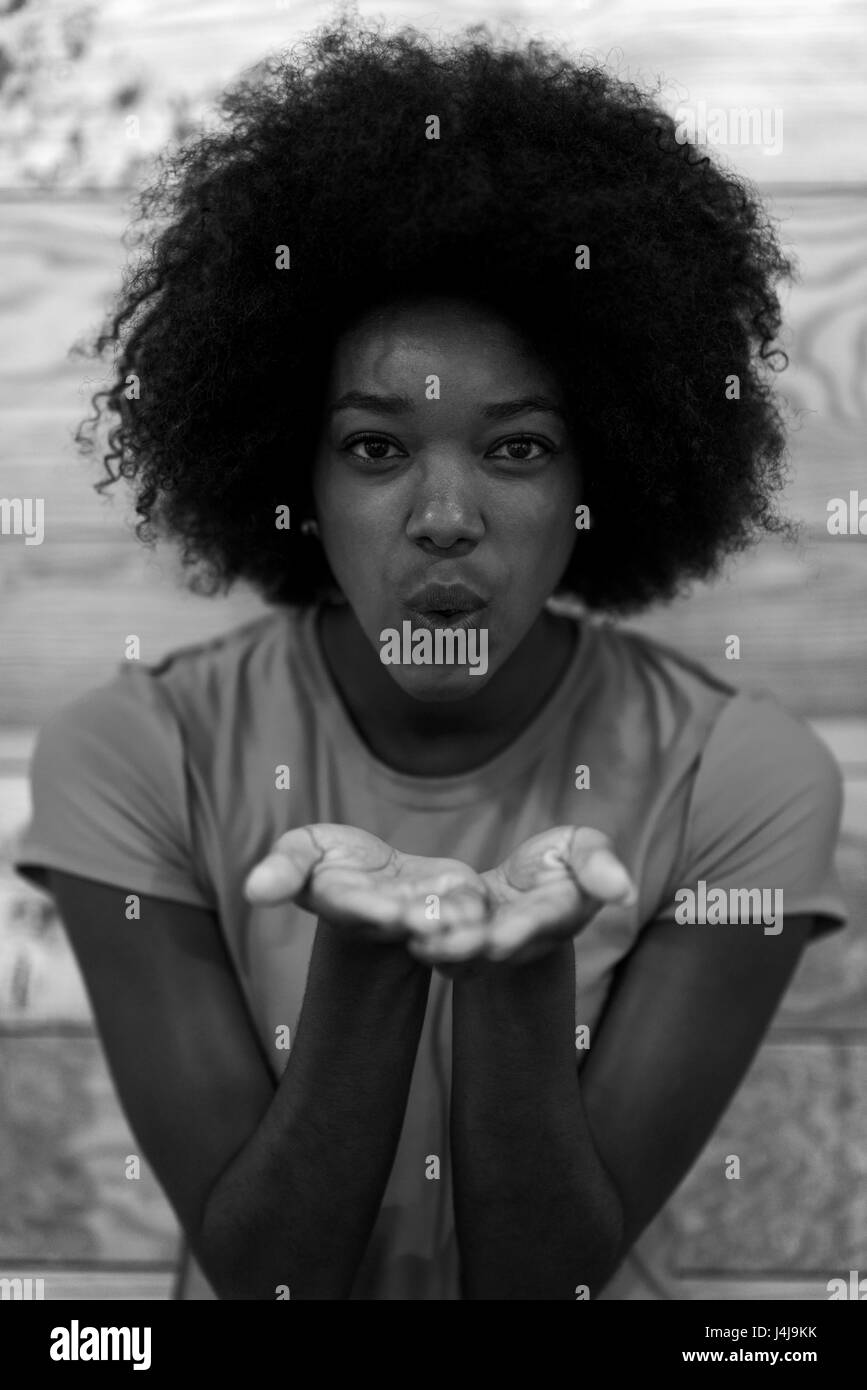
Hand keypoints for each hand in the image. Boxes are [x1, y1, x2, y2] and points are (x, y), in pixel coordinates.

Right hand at [243, 822, 489, 948]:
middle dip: (414, 922)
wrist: (377, 869)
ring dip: (450, 926)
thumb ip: (284, 869)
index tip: (386, 911)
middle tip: (427, 921)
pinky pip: (471, 912)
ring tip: (461, 919)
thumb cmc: (332, 859)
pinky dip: (477, 913)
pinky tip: (483, 910)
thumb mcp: (304, 850)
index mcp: (347, 903)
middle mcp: (387, 918)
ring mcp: (426, 915)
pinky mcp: (459, 902)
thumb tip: (252, 890)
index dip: (370, 911)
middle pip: (401, 922)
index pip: (354, 908)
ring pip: (440, 926)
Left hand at [407, 825, 635, 968]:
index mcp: (556, 915)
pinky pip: (439, 948)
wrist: (526, 883)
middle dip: (471, 947)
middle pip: (495, 948)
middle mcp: (521, 940)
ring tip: (416, 937)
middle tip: (445, 944)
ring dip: (440, 948)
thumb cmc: (559, 860)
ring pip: (463, 955)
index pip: (541, 925)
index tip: (500, 938)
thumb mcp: (582, 848)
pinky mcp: (459, 945)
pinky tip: (398, 926)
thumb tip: (625, 892)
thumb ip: (598, 865)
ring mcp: (488, 949)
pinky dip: (421, 938)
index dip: (521, 932)